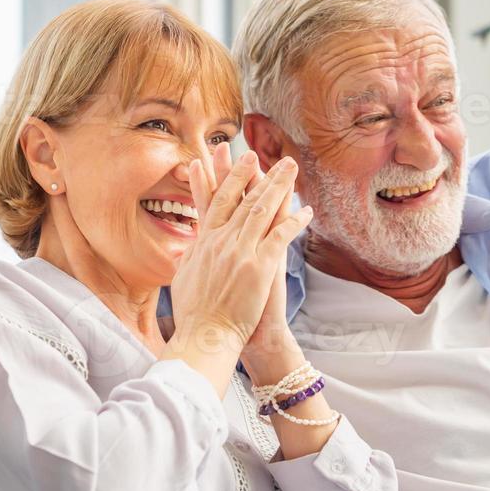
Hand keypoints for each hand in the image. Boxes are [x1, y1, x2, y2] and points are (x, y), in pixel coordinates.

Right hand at [169, 151, 312, 349]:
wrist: (205, 337)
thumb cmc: (194, 315)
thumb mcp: (183, 278)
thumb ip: (191, 258)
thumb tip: (192, 248)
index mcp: (203, 243)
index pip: (216, 202)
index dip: (226, 178)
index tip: (232, 159)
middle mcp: (221, 242)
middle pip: (240, 199)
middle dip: (253, 173)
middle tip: (264, 153)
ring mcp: (240, 252)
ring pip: (261, 209)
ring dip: (277, 185)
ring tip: (289, 167)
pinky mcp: (259, 266)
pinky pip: (280, 236)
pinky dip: (294, 220)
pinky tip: (306, 210)